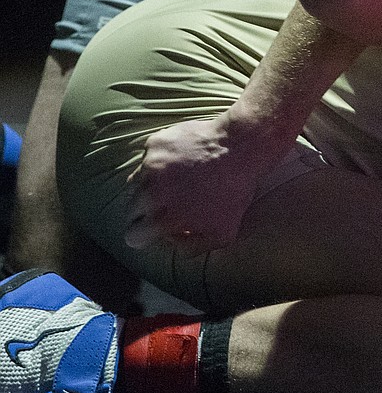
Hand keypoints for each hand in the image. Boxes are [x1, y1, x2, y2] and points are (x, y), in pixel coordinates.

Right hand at [125, 114, 283, 251]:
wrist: (241, 147)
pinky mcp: (154, 144)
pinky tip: (181, 161)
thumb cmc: (235, 192)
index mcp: (163, 217)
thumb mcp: (222, 234)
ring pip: (135, 183)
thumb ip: (191, 247)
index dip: (145, 235)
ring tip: (174, 182)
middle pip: (130, 210)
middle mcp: (150, 192)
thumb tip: (171, 243)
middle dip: (145, 212)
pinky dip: (159, 162)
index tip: (153, 229)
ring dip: (149, 186)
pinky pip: (147, 158)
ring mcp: (150, 165)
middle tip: (164, 205)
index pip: (133, 236)